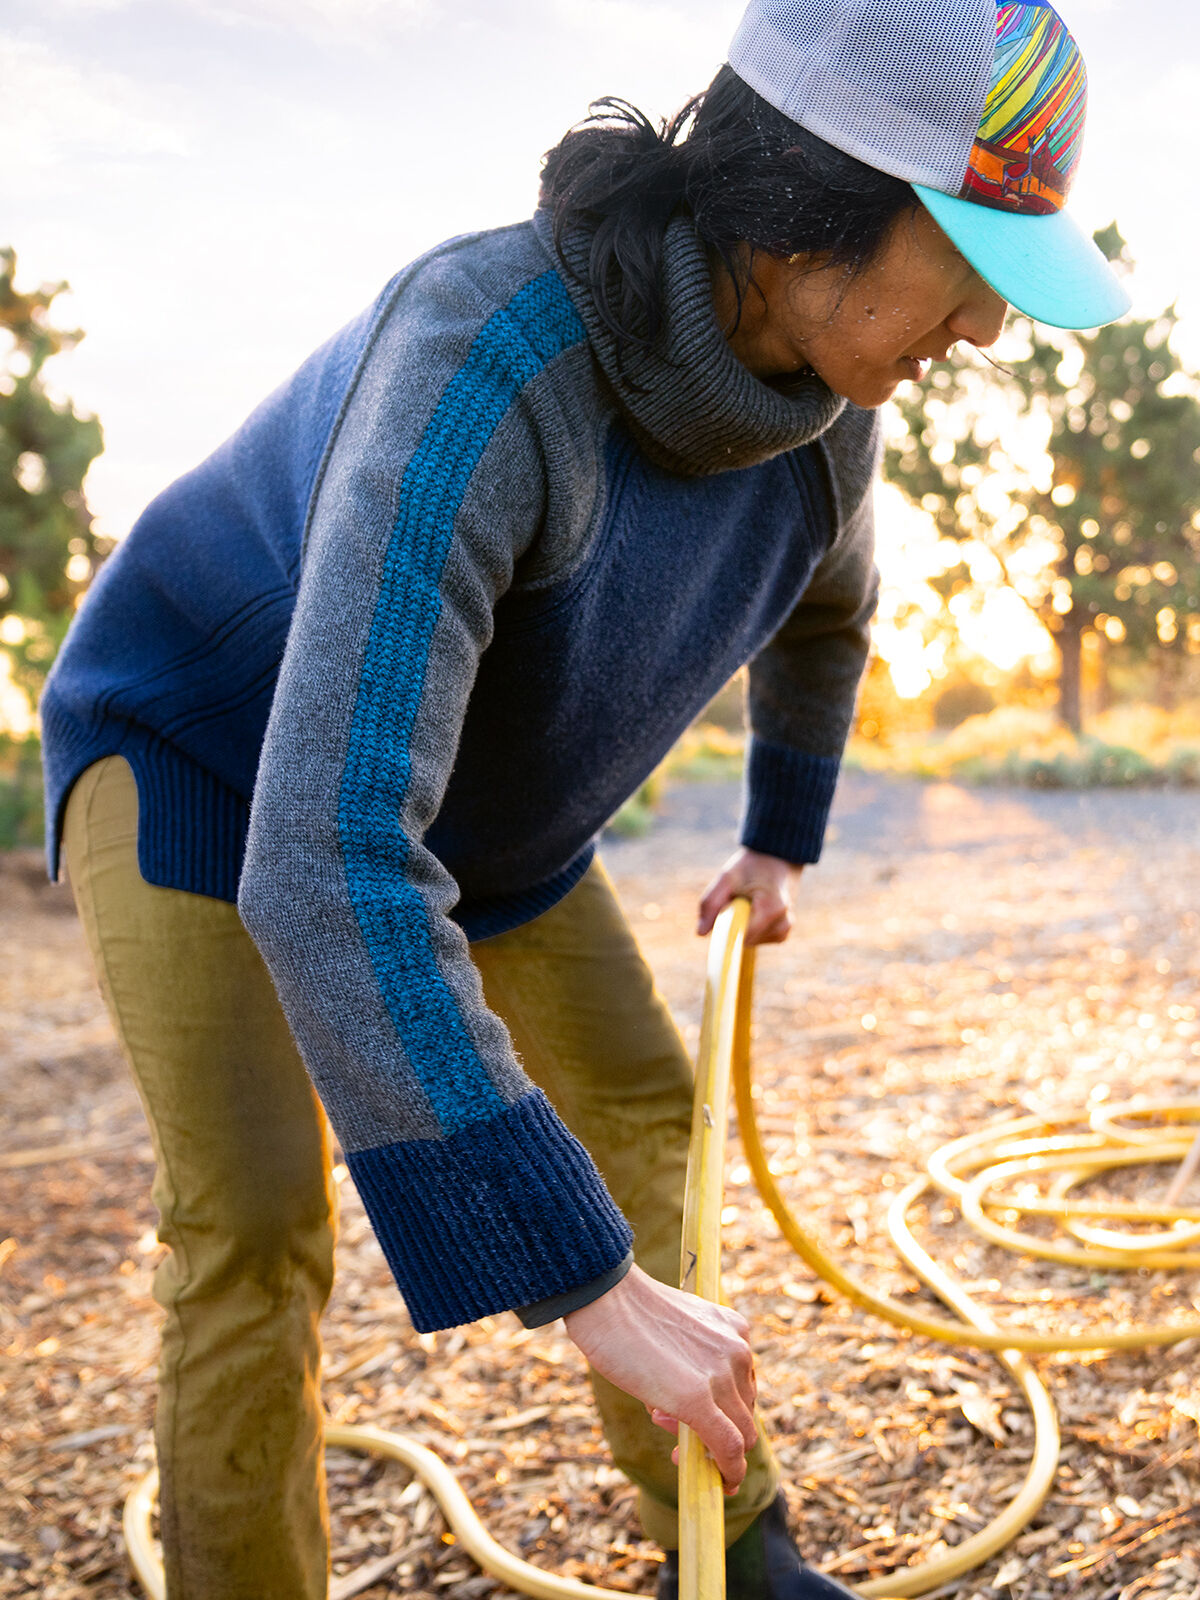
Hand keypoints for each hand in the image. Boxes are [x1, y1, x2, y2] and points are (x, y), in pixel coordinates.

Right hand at [563, 1264, 756, 1492]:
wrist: (605, 1297)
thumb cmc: (628, 1311)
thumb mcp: (676, 1330)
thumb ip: (692, 1364)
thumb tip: (678, 1412)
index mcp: (735, 1329)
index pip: (743, 1384)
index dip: (725, 1410)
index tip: (703, 1422)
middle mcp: (738, 1351)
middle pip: (745, 1412)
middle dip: (720, 1433)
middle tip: (680, 1441)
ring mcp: (721, 1375)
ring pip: (740, 1434)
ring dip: (715, 1453)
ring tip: (677, 1450)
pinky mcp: (699, 1400)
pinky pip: (728, 1447)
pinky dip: (728, 1471)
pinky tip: (721, 1483)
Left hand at [697, 848, 799, 945]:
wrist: (776, 859)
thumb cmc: (750, 867)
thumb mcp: (726, 878)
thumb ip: (711, 903)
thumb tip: (700, 933)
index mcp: (770, 908)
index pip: (743, 936)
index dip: (727, 930)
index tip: (722, 915)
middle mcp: (783, 921)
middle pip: (745, 940)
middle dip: (734, 924)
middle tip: (736, 900)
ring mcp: (785, 928)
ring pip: (751, 942)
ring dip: (743, 926)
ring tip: (747, 903)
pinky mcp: (783, 932)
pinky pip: (759, 940)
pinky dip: (751, 929)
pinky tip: (753, 911)